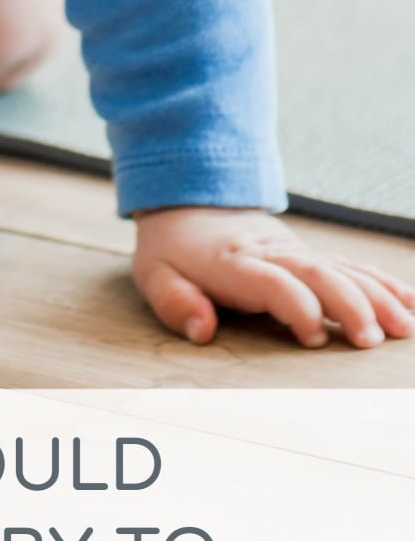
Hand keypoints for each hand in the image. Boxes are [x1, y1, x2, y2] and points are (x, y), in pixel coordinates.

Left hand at [132, 206, 414, 347]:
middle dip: (347, 304)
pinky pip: (349, 265)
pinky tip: (409, 303)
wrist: (188, 201)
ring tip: (403, 327)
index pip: (270, 280)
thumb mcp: (152, 273)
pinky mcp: (308, 254)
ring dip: (374, 296)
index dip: (294, 305)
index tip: (314, 335)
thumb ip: (174, 302)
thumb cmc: (171, 249)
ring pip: (340, 269)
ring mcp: (293, 251)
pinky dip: (381, 282)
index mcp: (231, 262)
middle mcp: (269, 253)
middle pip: (315, 273)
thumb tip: (201, 331)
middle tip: (370, 340)